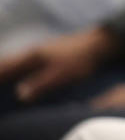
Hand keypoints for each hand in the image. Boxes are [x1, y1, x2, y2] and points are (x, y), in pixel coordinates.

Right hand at [0, 27, 118, 101]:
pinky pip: (26, 63)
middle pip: (7, 63)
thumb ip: (41, 84)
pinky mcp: (49, 55)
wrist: (99, 44)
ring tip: (2, 81)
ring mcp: (41, 52)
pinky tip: (20, 79)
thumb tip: (20, 95)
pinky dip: (18, 70)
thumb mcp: (61, 75)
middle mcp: (33, 52)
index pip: (4, 66)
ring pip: (17, 62)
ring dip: (6, 71)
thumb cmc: (81, 60)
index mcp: (32, 56)